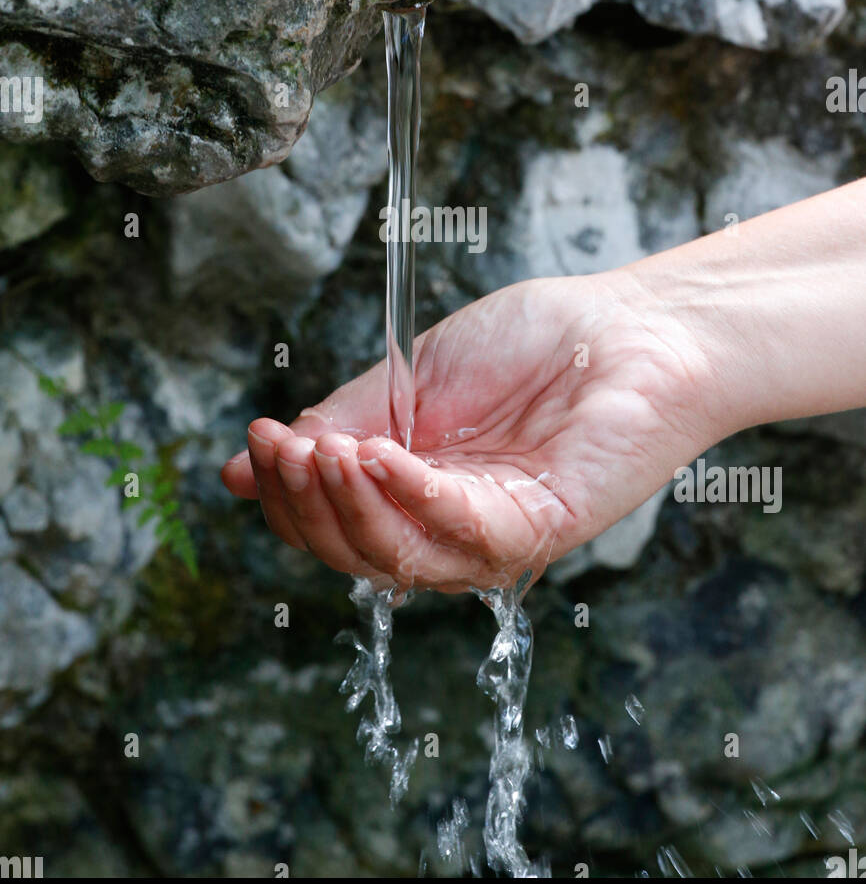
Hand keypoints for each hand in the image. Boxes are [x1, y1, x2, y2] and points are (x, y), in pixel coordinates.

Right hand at [221, 271, 718, 593]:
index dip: (285, 492)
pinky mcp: (539, 527)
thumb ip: (338, 424)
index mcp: (415, 492)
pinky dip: (409, 496)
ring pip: (397, 559)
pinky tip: (376, 453)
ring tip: (321, 450)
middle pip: (353, 553)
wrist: (629, 324)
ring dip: (345, 508)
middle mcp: (449, 526)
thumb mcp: (411, 380)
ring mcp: (494, 534)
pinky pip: (460, 531)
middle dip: (303, 503)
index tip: (258, 437)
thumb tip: (241, 470)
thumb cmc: (533, 344)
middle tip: (278, 445)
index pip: (330, 523)